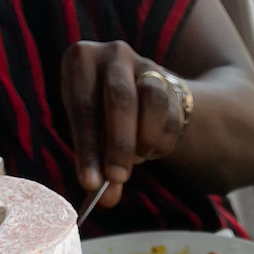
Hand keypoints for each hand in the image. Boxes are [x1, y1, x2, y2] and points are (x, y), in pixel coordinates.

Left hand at [61, 40, 185, 205]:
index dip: (87, 148)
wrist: (138, 96)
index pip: (83, 106)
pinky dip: (161, 142)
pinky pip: (171, 117)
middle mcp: (114, 54)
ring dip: (144, 140)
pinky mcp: (171, 83)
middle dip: (119, 145)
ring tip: (136, 159)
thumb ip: (96, 164)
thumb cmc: (102, 116)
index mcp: (81, 61)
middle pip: (121, 98)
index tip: (90, 183)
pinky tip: (150, 151)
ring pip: (153, 102)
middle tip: (117, 179)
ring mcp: (146, 66)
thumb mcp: (91, 134)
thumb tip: (105, 199)